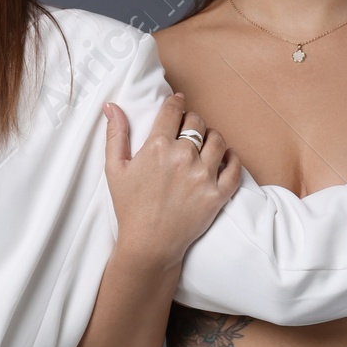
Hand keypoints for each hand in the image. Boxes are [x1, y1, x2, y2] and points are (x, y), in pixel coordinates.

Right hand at [103, 93, 241, 270]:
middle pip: (197, 122)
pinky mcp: (217, 194)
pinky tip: (226, 158)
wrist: (149, 245)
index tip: (179, 102)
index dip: (177, 103)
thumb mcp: (115, 170)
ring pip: (218, 140)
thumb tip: (111, 106)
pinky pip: (234, 168)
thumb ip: (115, 135)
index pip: (174, 111)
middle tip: (189, 128)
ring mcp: (203, 176)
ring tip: (205, 144)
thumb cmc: (130, 208)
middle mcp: (183, 157)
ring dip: (212, 137)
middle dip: (192, 121)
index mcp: (158, 147)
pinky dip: (233, 159)